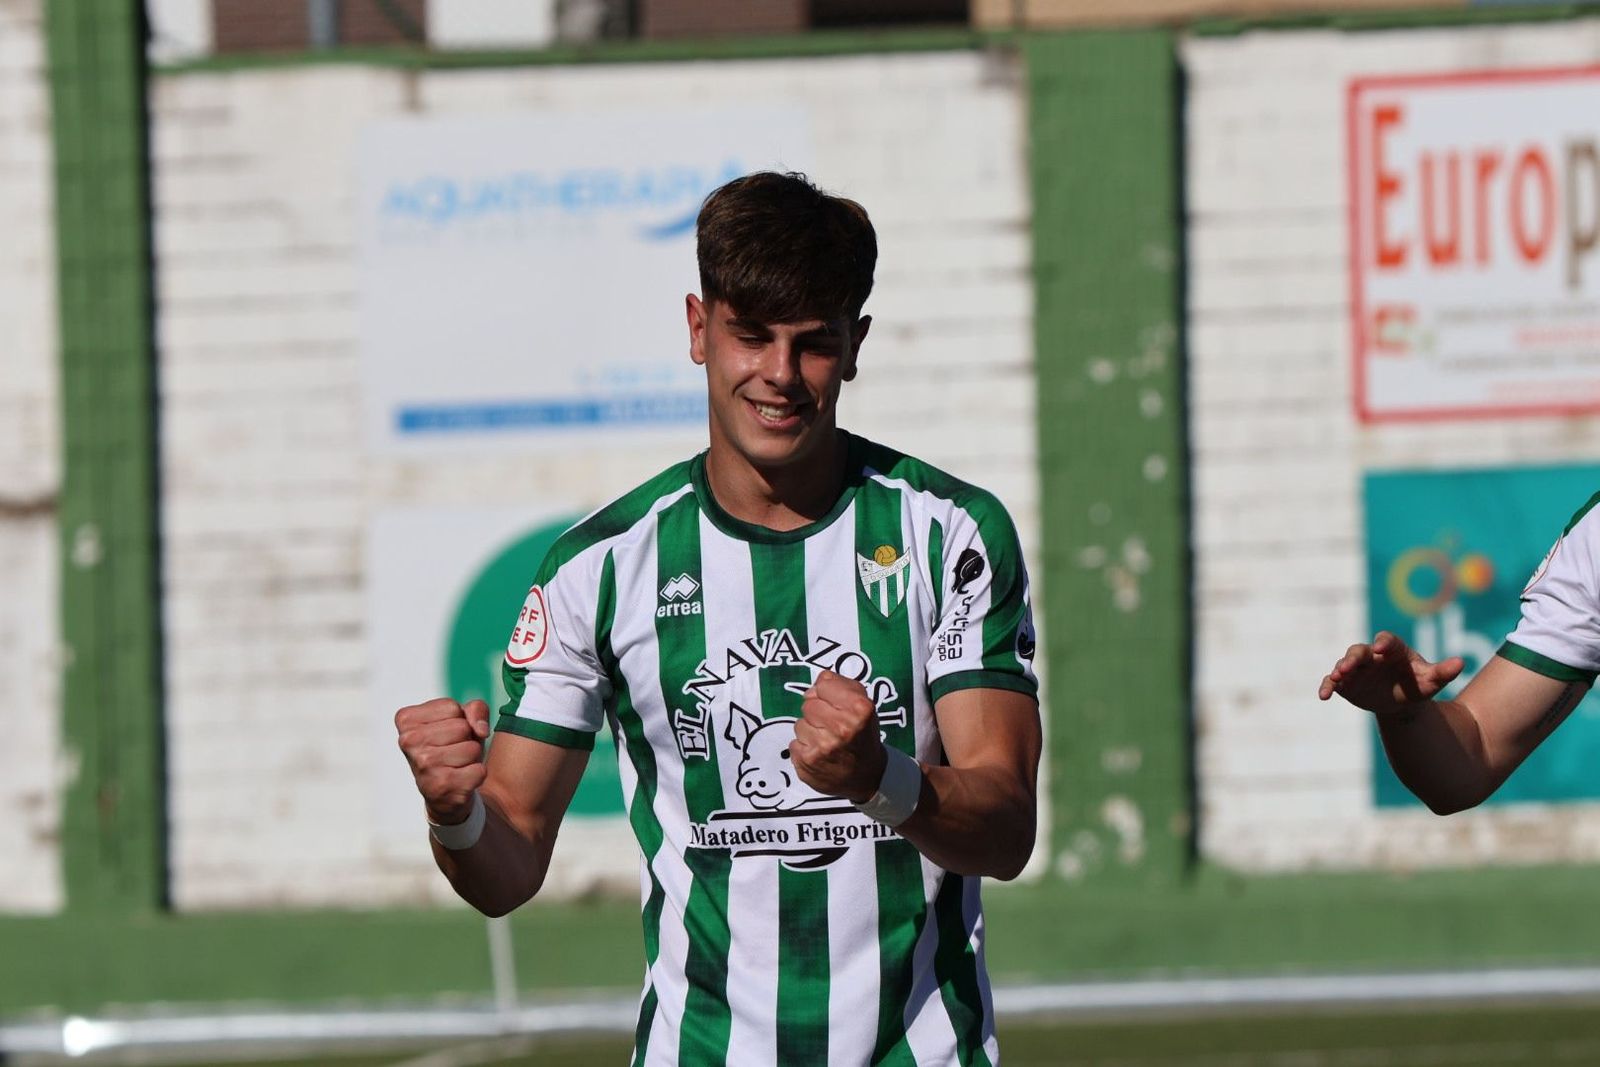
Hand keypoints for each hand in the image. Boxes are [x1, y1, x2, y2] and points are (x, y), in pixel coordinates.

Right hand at [395, 698, 490, 823]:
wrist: (444, 792)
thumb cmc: (453, 747)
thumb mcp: (463, 719)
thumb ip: (476, 709)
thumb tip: (482, 730)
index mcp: (406, 719)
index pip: (451, 707)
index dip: (459, 719)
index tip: (446, 733)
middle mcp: (408, 741)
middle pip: (462, 728)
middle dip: (466, 738)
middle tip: (452, 750)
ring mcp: (422, 764)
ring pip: (472, 748)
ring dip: (472, 757)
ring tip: (456, 764)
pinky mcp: (439, 786)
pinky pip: (479, 771)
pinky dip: (477, 774)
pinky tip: (460, 779)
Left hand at [793, 671, 886, 802]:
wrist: (868, 776)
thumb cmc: (863, 736)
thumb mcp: (864, 705)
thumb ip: (842, 686)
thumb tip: (817, 684)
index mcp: (859, 709)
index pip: (824, 684)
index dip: (828, 693)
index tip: (835, 703)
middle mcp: (841, 728)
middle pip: (808, 704)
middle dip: (817, 712)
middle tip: (830, 725)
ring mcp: (822, 747)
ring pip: (799, 724)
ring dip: (810, 731)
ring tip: (826, 741)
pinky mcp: (807, 763)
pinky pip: (794, 744)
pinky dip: (804, 748)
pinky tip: (819, 754)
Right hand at [1317, 631, 1464, 715]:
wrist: (1402, 701)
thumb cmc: (1418, 685)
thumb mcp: (1432, 681)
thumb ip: (1443, 672)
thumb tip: (1460, 663)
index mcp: (1393, 649)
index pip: (1387, 641)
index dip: (1383, 643)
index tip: (1381, 648)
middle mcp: (1371, 655)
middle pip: (1359, 651)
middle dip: (1353, 658)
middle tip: (1348, 667)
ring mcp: (1356, 668)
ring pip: (1343, 664)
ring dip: (1339, 670)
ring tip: (1337, 678)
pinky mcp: (1345, 682)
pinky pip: (1332, 682)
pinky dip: (1327, 686)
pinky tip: (1324, 696)